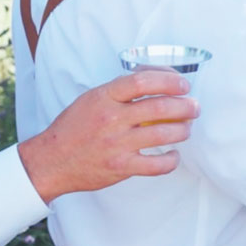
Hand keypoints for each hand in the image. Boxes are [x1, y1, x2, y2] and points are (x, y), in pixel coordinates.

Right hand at [17, 71, 197, 201]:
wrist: (51, 161)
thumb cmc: (74, 128)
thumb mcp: (92, 98)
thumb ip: (121, 90)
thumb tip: (157, 78)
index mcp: (104, 97)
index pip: (143, 81)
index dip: (169, 81)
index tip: (183, 85)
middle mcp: (111, 119)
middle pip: (159, 107)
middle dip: (185, 106)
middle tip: (194, 107)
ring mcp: (117, 144)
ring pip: (163, 134)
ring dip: (183, 130)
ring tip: (186, 128)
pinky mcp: (121, 167)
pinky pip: (156, 165)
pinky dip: (171, 160)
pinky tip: (173, 155)